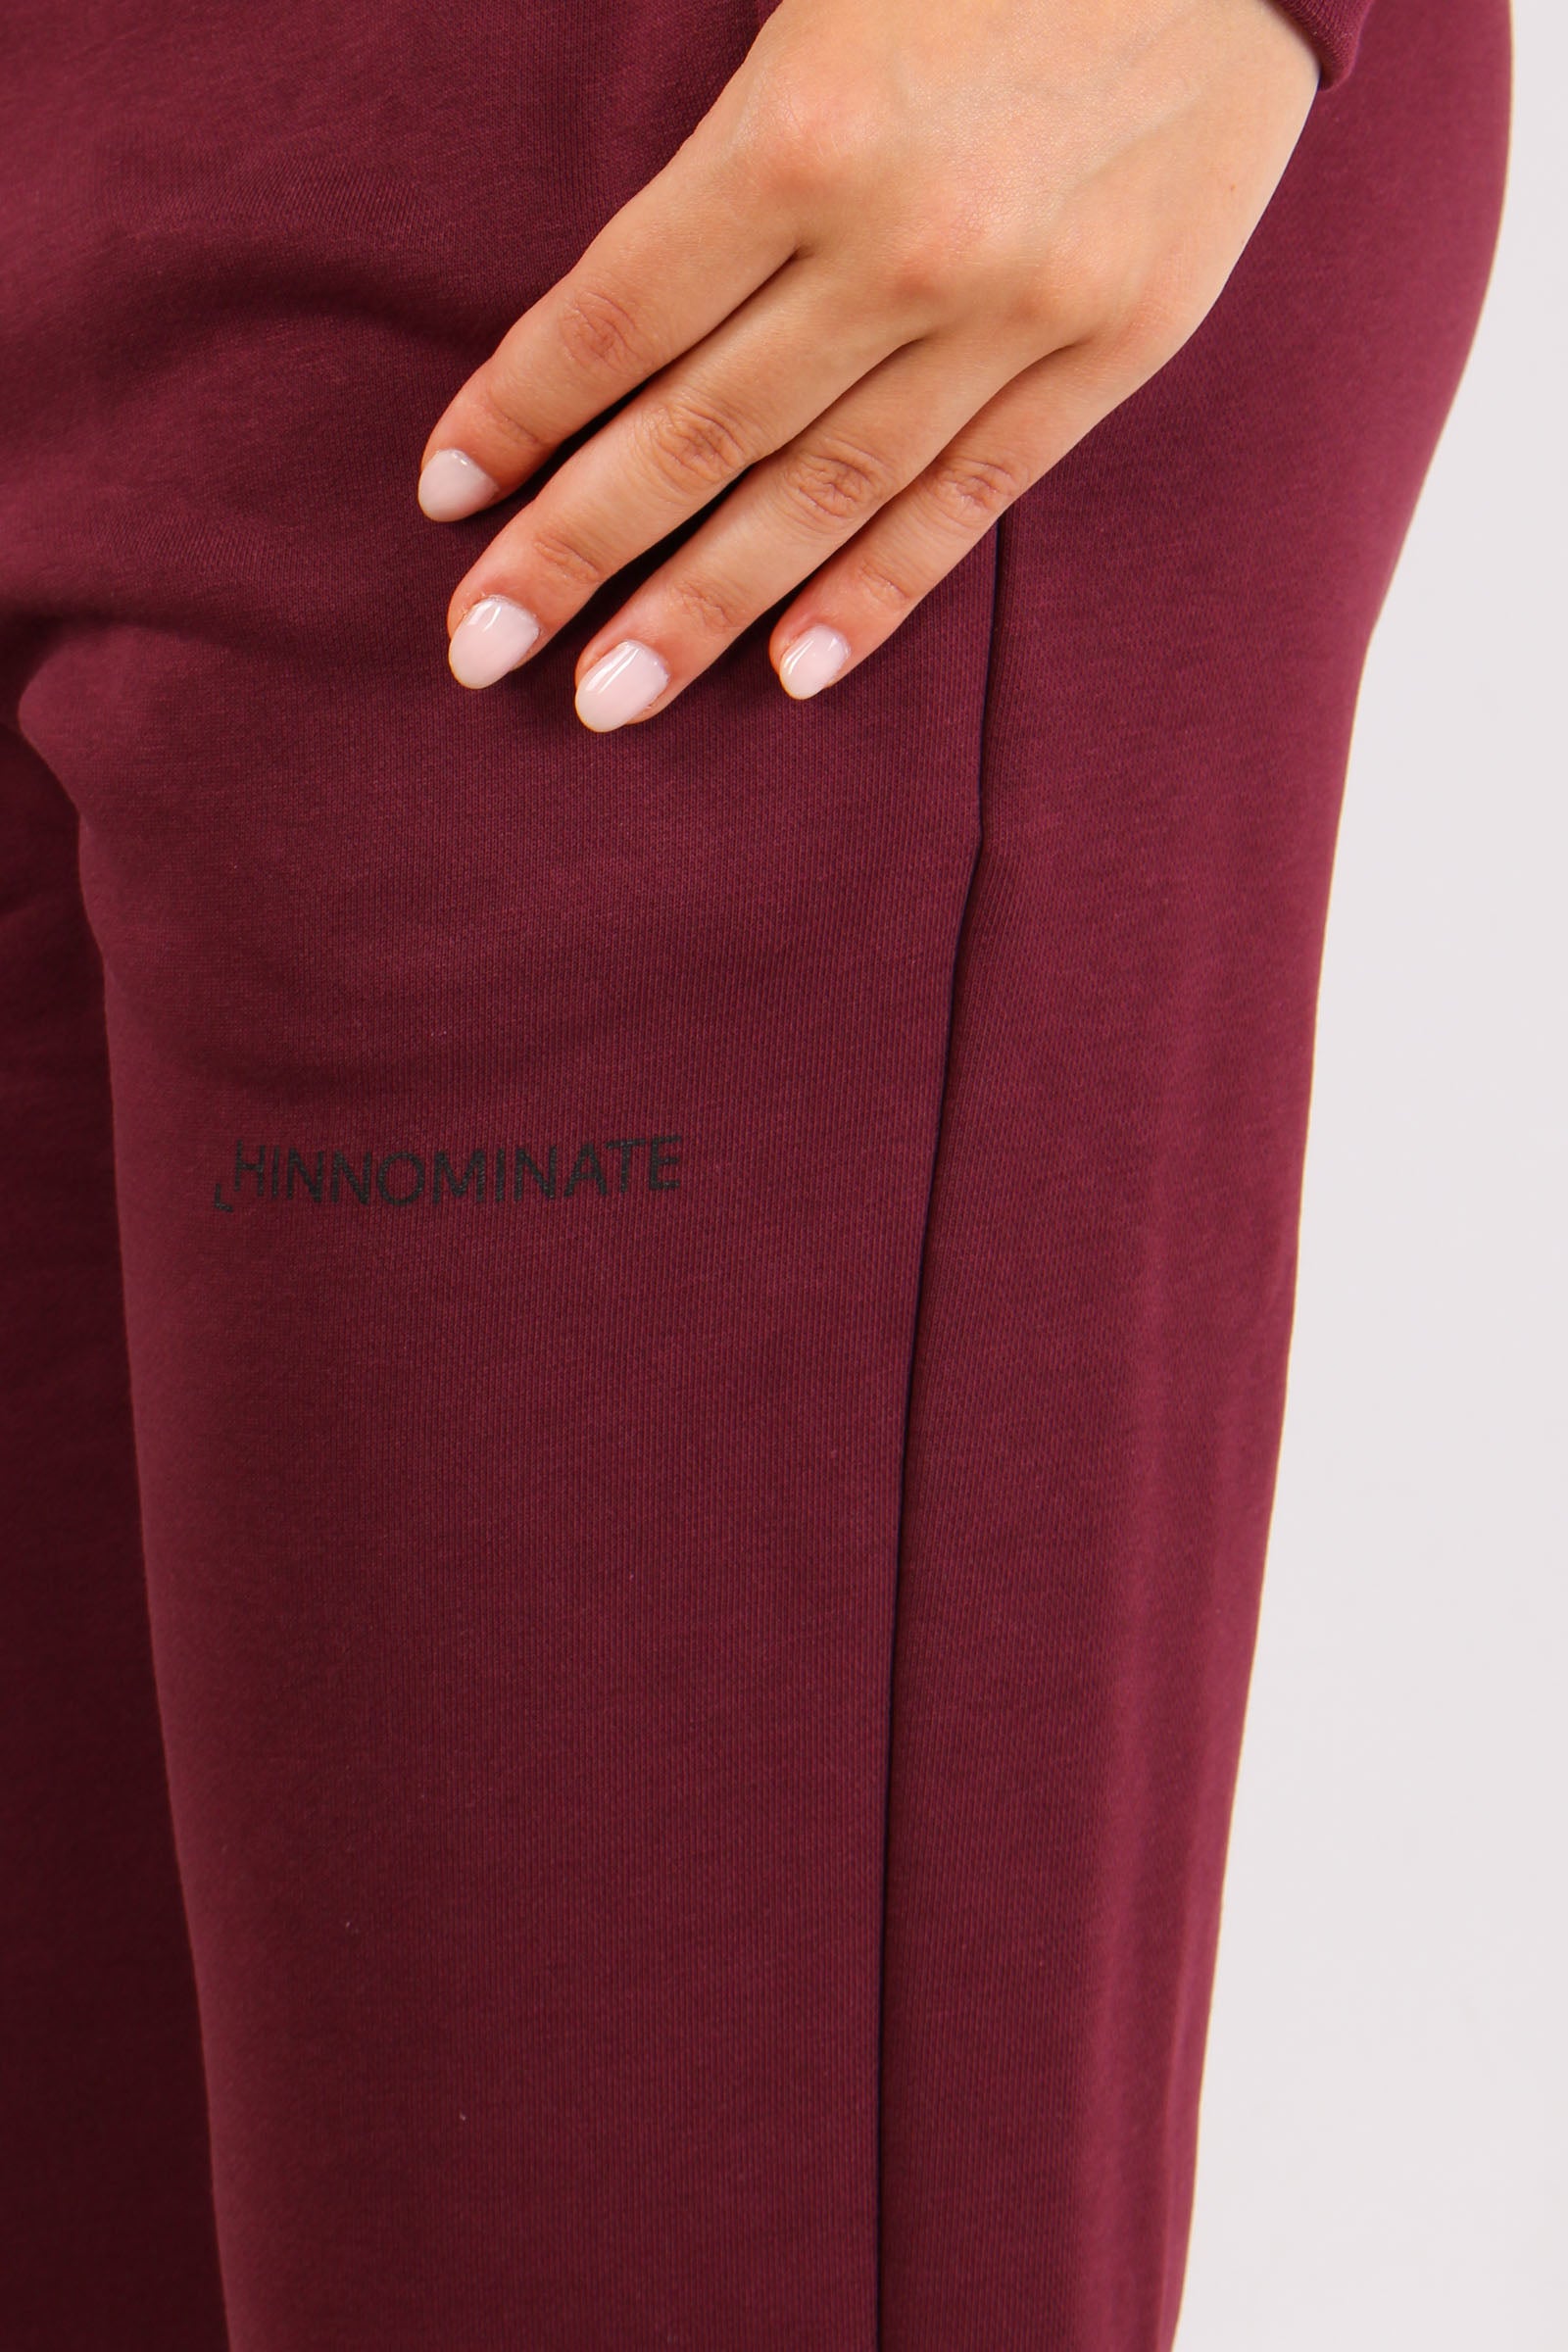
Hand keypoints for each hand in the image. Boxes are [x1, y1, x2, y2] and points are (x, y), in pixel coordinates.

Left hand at [417, 0, 1318, 729]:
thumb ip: (732, 148)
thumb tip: (618, 320)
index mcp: (801, 127)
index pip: (617, 316)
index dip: (519, 414)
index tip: (446, 498)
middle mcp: (900, 244)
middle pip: (697, 433)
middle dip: (572, 550)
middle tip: (477, 649)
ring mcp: (1014, 313)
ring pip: (820, 494)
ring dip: (700, 608)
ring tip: (607, 697)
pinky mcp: (1112, 349)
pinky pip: (969, 502)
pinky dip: (875, 594)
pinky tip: (792, 673)